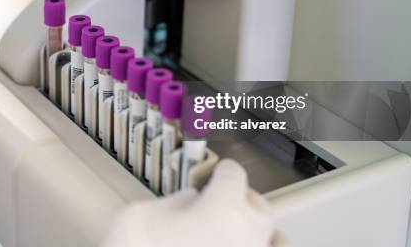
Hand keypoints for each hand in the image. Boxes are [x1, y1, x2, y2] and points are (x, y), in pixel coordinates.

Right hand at [102, 160, 288, 246]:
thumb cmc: (137, 245)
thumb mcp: (144, 214)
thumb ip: (177, 203)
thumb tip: (192, 201)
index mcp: (224, 210)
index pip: (234, 176)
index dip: (221, 171)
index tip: (215, 173)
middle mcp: (247, 237)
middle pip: (257, 206)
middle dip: (240, 198)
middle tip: (218, 199)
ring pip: (274, 239)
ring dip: (256, 228)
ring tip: (238, 226)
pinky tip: (255, 245)